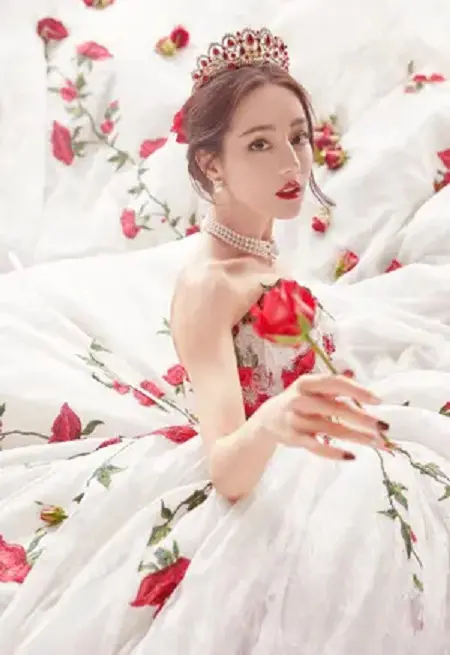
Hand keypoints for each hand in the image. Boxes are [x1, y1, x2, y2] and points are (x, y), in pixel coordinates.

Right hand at [256, 374, 388, 459]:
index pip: (335, 383)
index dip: (357, 390)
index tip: (377, 400)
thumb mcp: (313, 390)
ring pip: (331, 429)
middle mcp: (300, 399)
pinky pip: (316, 447)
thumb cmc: (300, 402)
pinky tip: (350, 456)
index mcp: (307, 383)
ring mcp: (295, 419)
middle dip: (362, 418)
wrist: (267, 419)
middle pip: (336, 408)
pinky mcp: (293, 438)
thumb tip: (370, 397)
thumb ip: (336, 391)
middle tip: (384, 426)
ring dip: (356, 437)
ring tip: (377, 443)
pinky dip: (333, 452)